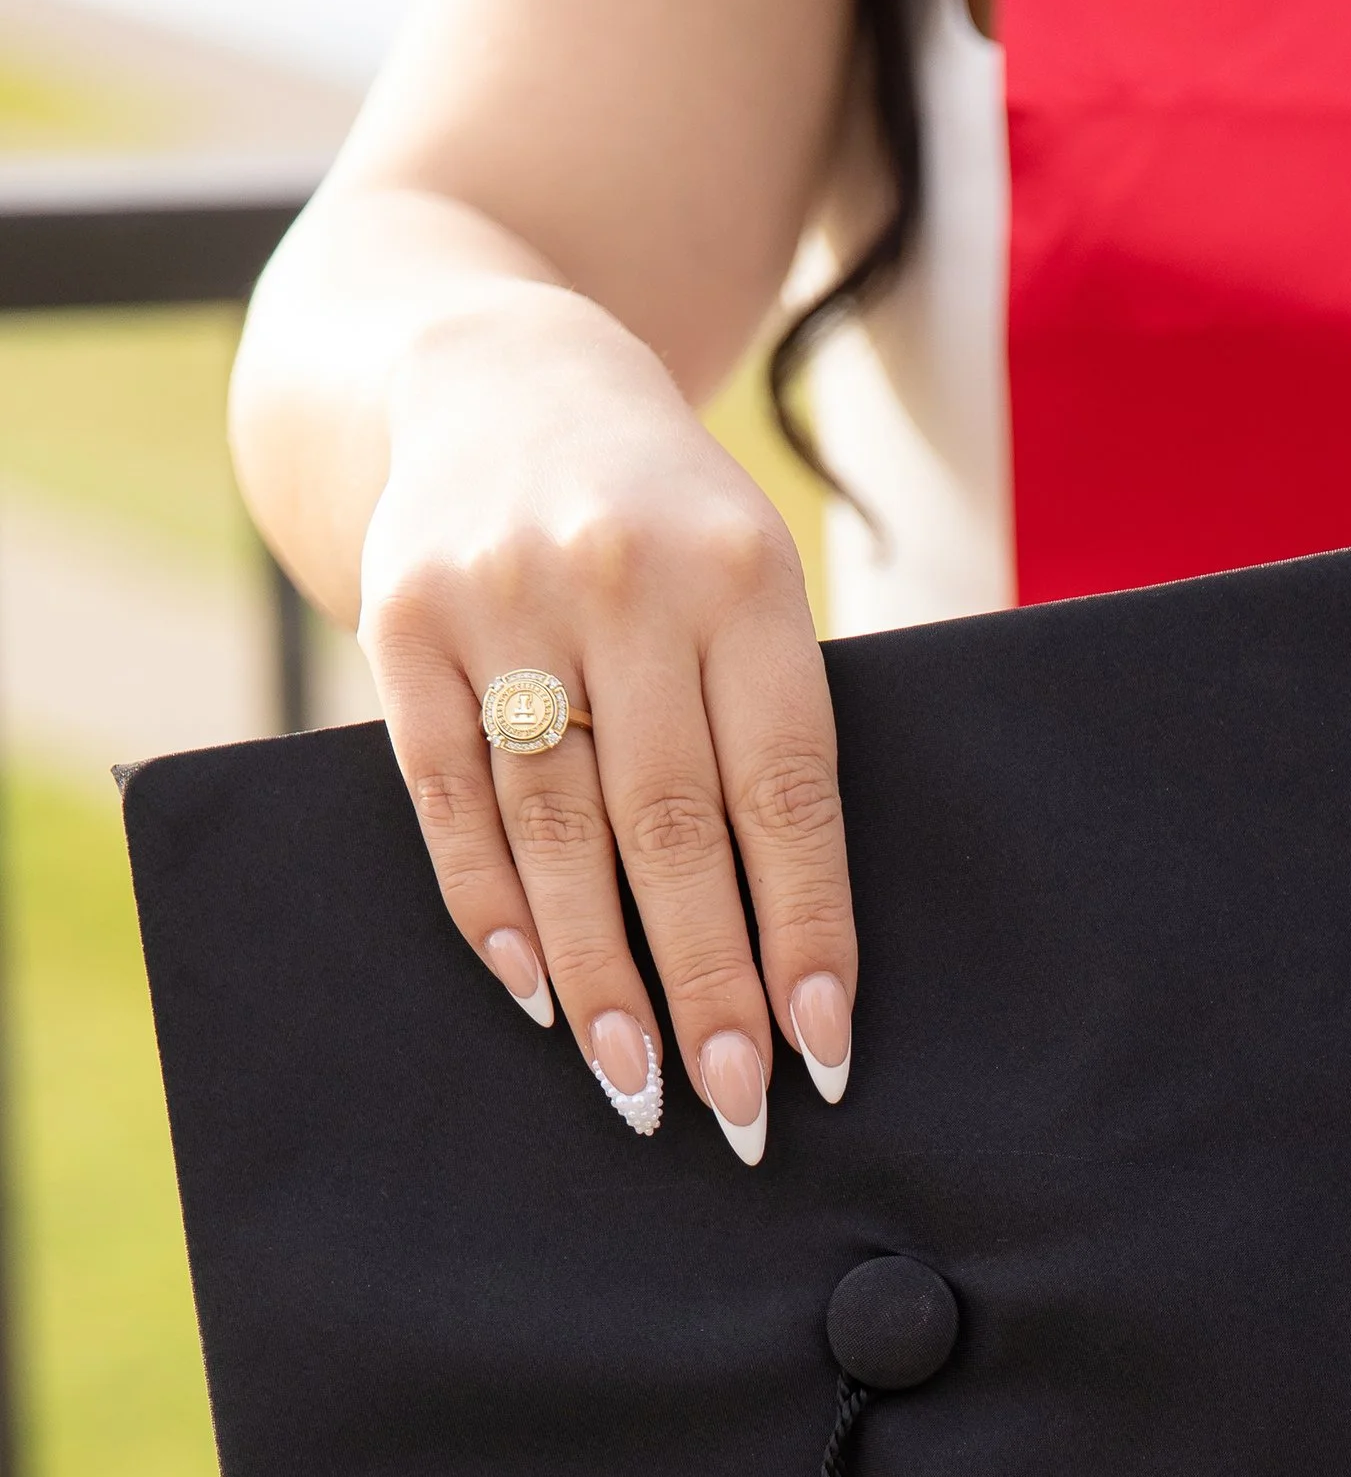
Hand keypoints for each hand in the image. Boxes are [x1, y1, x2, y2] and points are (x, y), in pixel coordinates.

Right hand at [357, 282, 855, 1163]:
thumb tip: (803, 946)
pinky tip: (536, 997)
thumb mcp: (747, 577)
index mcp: (743, 575)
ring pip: (558, 828)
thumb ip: (771, 723)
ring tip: (637, 1087)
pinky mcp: (401, 620)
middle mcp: (622, 581)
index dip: (804, 929)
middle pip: (672, 826)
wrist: (495, 368)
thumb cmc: (662, 523)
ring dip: (600, 977)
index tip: (823, 1050)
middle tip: (737, 1108)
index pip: (786, 789)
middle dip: (709, 984)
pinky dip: (492, 908)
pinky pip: (448, 798)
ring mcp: (503, 597)